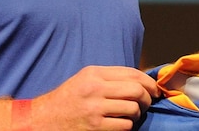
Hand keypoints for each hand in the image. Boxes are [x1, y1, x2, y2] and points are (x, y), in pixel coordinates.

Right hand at [33, 65, 158, 129]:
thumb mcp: (85, 80)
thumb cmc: (67, 100)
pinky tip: (120, 124)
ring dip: (136, 114)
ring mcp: (95, 108)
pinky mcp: (95, 127)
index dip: (148, 81)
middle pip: (136, 90)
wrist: (43, 120)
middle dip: (148, 98)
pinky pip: (125, 125)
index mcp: (94, 73)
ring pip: (133, 108)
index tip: (155, 89)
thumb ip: (109, 78)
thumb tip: (140, 80)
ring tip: (130, 115)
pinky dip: (127, 126)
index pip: (132, 73)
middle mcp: (95, 88)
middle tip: (147, 104)